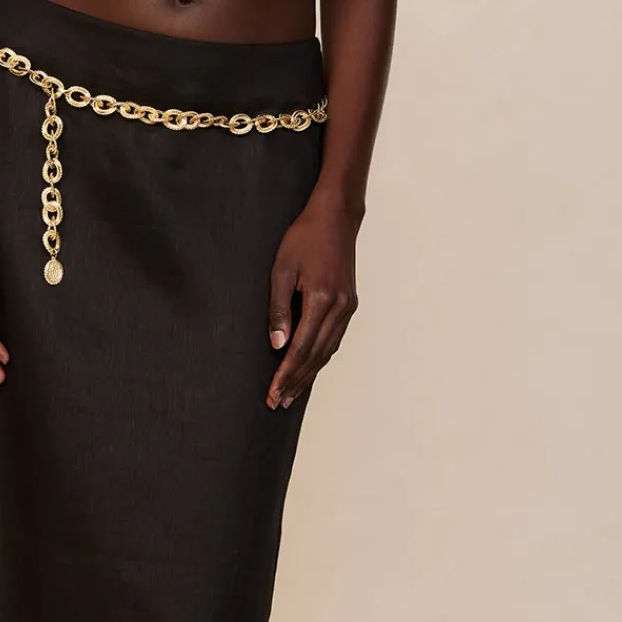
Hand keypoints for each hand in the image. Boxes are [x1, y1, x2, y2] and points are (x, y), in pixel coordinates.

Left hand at [266, 193, 359, 408]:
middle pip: (316, 356)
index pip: (301, 348)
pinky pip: (334, 340)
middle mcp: (339, 308)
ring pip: (327, 352)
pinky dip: (320, 358)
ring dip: (309, 375)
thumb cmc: (304, 238)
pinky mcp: (349, 305)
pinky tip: (309, 369)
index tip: (272, 393)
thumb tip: (277, 345)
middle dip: (296, 382)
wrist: (335, 218)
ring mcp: (348, 308)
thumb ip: (278, 309)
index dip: (285, 374)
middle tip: (277, 403)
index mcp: (321, 300)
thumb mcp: (282, 269)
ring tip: (290, 394)